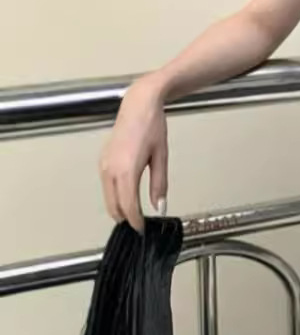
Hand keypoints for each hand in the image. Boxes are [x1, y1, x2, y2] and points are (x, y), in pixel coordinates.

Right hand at [98, 76, 169, 231]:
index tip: (142, 230)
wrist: (139, 104)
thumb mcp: (161, 156)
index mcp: (126, 171)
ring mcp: (103, 165)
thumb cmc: (153, 126)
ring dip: (119, 208)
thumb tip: (160, 206)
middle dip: (126, 218)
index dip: (135, 221)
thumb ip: (159, 184)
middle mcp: (110, 170)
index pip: (128, 206)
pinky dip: (115, 196)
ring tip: (135, 214)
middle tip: (140, 226)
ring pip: (108, 198)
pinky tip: (127, 197)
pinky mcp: (102, 161)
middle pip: (114, 206)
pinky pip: (106, 186)